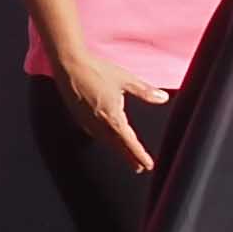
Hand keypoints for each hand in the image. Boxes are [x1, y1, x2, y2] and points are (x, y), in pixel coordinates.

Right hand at [55, 53, 154, 174]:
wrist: (69, 65)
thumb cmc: (97, 70)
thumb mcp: (126, 80)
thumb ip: (145, 91)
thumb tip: (163, 98)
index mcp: (111, 116)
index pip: (128, 142)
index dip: (138, 155)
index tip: (147, 165)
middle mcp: (98, 123)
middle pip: (116, 145)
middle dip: (128, 156)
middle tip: (139, 167)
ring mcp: (86, 121)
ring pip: (104, 140)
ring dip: (116, 148)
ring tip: (125, 154)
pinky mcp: (78, 116)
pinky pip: (93, 133)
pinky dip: (104, 138)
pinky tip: (105, 136)